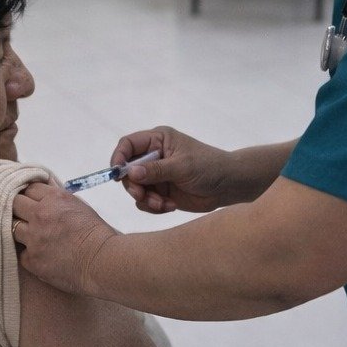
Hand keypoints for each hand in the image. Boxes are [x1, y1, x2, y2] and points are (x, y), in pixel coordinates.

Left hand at [12, 181, 117, 295]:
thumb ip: (57, 198)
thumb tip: (43, 191)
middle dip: (18, 208)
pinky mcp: (31, 259)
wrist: (103, 262)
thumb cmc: (96, 233)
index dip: (30, 195)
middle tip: (25, 216)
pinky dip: (29, 253)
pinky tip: (41, 255)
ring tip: (33, 236)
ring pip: (12, 228)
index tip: (31, 200)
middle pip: (13, 204)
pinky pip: (21, 253)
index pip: (28, 188)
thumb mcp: (78, 205)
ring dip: (21, 230)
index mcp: (54, 198)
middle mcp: (40, 215)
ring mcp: (33, 238)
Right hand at [113, 127, 234, 213]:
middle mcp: (153, 156)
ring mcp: (156, 175)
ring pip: (135, 188)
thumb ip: (155, 170)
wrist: (229, 186)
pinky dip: (153, 206)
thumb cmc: (209, 167)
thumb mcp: (182, 166)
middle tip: (141, 195)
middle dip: (133, 185)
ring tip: (163, 204)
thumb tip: (130, 172)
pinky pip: (145, 202)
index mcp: (158, 140)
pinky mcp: (161, 192)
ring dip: (146, 199)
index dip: (119, 157)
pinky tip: (170, 206)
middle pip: (127, 170)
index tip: (117, 174)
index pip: (128, 144)